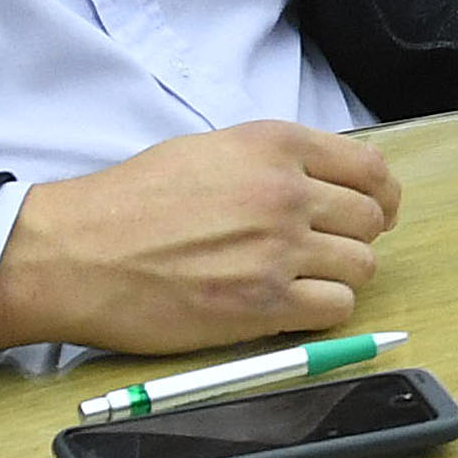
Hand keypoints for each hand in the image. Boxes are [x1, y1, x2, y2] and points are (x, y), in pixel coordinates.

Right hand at [0, 119, 400, 354]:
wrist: (76, 253)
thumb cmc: (131, 202)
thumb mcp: (210, 149)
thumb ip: (274, 162)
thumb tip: (327, 185)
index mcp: (275, 146)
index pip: (370, 168)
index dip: (381, 195)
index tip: (375, 211)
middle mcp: (285, 193)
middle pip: (370, 220)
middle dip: (356, 237)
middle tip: (329, 250)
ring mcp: (278, 251)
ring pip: (361, 266)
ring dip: (339, 276)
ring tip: (301, 280)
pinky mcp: (263, 305)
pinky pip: (336, 309)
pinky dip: (322, 311)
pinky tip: (291, 306)